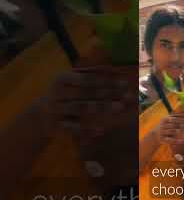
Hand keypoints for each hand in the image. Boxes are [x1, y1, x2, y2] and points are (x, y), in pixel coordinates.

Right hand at [43, 66, 137, 184]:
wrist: (39, 116)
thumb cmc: (63, 96)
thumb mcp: (71, 83)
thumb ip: (89, 76)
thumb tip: (112, 68)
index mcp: (63, 79)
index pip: (87, 78)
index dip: (107, 80)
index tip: (125, 83)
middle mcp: (58, 92)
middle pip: (86, 92)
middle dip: (109, 93)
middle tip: (128, 95)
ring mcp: (56, 109)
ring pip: (81, 107)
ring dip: (102, 107)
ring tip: (120, 107)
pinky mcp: (56, 125)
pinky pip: (73, 128)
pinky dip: (87, 130)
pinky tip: (102, 131)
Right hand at [149, 115, 183, 146]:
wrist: (154, 136)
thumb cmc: (164, 127)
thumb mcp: (167, 120)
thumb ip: (175, 116)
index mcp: (164, 119)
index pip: (175, 119)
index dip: (183, 119)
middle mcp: (163, 125)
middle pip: (175, 125)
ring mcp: (162, 132)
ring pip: (173, 132)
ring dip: (182, 131)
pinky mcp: (161, 139)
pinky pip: (170, 140)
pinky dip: (176, 140)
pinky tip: (182, 141)